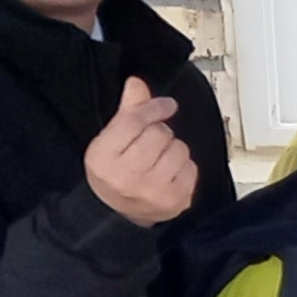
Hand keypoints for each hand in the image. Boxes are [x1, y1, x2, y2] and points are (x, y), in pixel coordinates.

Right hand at [84, 77, 198, 226]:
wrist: (115, 213)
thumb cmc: (112, 172)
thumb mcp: (109, 140)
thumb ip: (127, 111)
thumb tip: (137, 83)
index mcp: (104, 156)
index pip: (135, 121)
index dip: (154, 107)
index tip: (166, 105)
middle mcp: (127, 176)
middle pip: (160, 133)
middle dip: (159, 133)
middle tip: (149, 145)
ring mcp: (152, 191)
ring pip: (179, 148)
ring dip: (173, 149)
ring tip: (158, 160)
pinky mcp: (175, 201)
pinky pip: (191, 167)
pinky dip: (183, 167)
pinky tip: (168, 174)